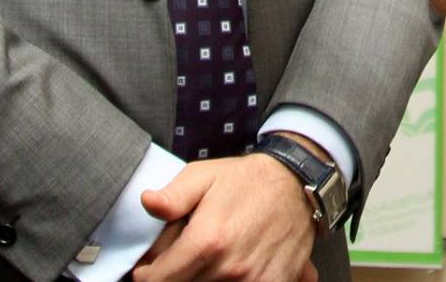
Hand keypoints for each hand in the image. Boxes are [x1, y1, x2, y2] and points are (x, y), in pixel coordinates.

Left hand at [133, 153, 317, 281]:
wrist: (298, 184)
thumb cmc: (246, 180)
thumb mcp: (204, 176)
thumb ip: (173, 195)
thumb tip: (147, 202)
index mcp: (207, 240)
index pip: (159, 280)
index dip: (148, 275)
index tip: (150, 268)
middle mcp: (229, 267)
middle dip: (176, 275)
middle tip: (183, 258)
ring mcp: (252, 280)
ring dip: (202, 278)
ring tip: (208, 259)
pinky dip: (228, 281)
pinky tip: (229, 268)